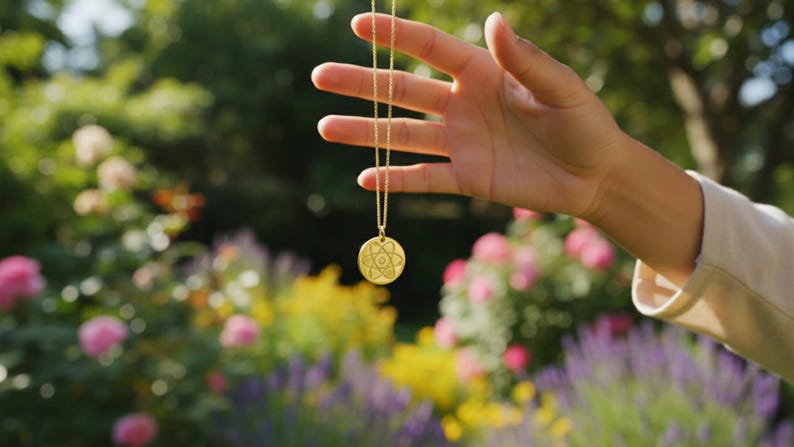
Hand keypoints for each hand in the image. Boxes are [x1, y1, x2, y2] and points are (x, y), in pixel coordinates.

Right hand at [312, 12, 629, 217]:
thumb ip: (527, 60)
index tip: (359, 26)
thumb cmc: (586, 124)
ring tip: (325, 127)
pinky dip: (396, 179)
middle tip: (320, 76)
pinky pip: (425, 178)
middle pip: (402, 91)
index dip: (395, 37)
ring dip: (365, 132)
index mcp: (484, 73)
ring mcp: (461, 142)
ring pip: (403, 134)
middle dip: (362, 83)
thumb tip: (494, 21)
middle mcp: (463, 104)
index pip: (431, 49)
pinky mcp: (467, 178)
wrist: (597, 176)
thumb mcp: (562, 89)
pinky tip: (365, 178)